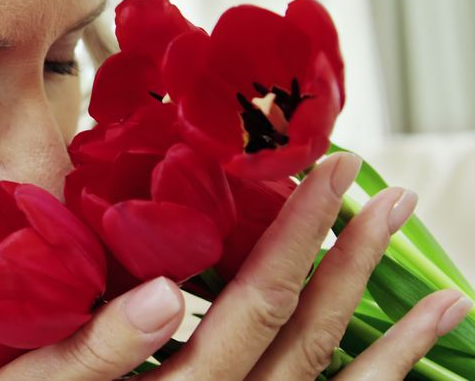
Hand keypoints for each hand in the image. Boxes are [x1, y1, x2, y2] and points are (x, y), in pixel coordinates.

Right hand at [0, 153, 472, 379]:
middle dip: (353, 264)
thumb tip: (160, 294)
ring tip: (448, 299)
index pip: (254, 304)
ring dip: (396, 342)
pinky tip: (405, 362)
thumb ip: (95, 350)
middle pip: (307, 337)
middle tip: (390, 198)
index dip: (297, 236)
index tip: (327, 173)